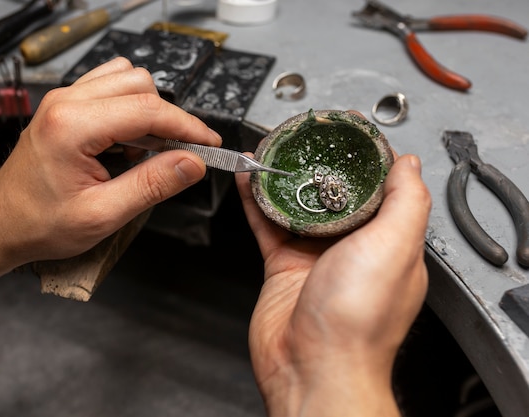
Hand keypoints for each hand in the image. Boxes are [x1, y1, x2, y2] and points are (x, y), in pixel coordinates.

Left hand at [0, 57, 221, 364]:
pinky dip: (130, 107)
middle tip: (180, 155)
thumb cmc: (39, 224)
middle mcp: (66, 102)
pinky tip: (129, 141)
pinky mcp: (65, 105)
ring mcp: (63, 99)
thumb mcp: (102, 215)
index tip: (209, 144)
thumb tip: (192, 163)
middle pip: (140, 86)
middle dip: (169, 119)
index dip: (187, 127)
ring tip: (148, 152)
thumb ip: (152, 185)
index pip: (147, 110)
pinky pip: (110, 87)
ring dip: (149, 111)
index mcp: (72, 127)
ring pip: (127, 80)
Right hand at [235, 153, 430, 415]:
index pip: (381, 187)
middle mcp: (353, 248)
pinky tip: (249, 179)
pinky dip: (256, 201)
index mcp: (388, 242)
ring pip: (298, 205)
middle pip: (335, 192)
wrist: (313, 367)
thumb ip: (405, 200)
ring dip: (284, 177)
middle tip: (307, 134)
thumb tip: (408, 162)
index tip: (351, 129)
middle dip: (320, 162)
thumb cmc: (358, 320)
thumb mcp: (395, 246)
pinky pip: (268, 224)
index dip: (366, 155)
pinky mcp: (283, 266)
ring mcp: (315, 256)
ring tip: (273, 149)